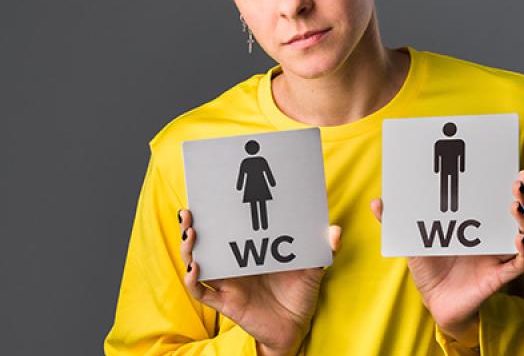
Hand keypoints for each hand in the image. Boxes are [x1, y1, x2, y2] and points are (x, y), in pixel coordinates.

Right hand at [178, 209, 341, 355]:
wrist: (296, 327)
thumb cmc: (300, 294)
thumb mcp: (313, 268)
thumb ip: (322, 249)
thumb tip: (335, 230)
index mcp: (250, 251)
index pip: (227, 228)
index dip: (214, 214)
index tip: (209, 196)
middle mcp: (234, 265)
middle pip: (204, 242)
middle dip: (192, 226)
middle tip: (189, 212)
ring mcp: (228, 283)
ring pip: (197, 263)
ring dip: (188, 248)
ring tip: (190, 232)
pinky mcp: (227, 303)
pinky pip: (202, 292)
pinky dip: (193, 281)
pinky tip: (195, 267)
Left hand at [370, 170, 523, 346]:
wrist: (434, 302)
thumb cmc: (428, 269)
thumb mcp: (413, 241)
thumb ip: (397, 222)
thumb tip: (377, 201)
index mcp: (478, 224)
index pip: (501, 198)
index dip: (513, 184)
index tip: (518, 169)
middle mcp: (493, 237)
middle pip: (520, 213)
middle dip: (523, 196)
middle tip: (518, 182)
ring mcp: (499, 256)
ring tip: (516, 205)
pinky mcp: (499, 276)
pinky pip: (520, 263)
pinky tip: (519, 239)